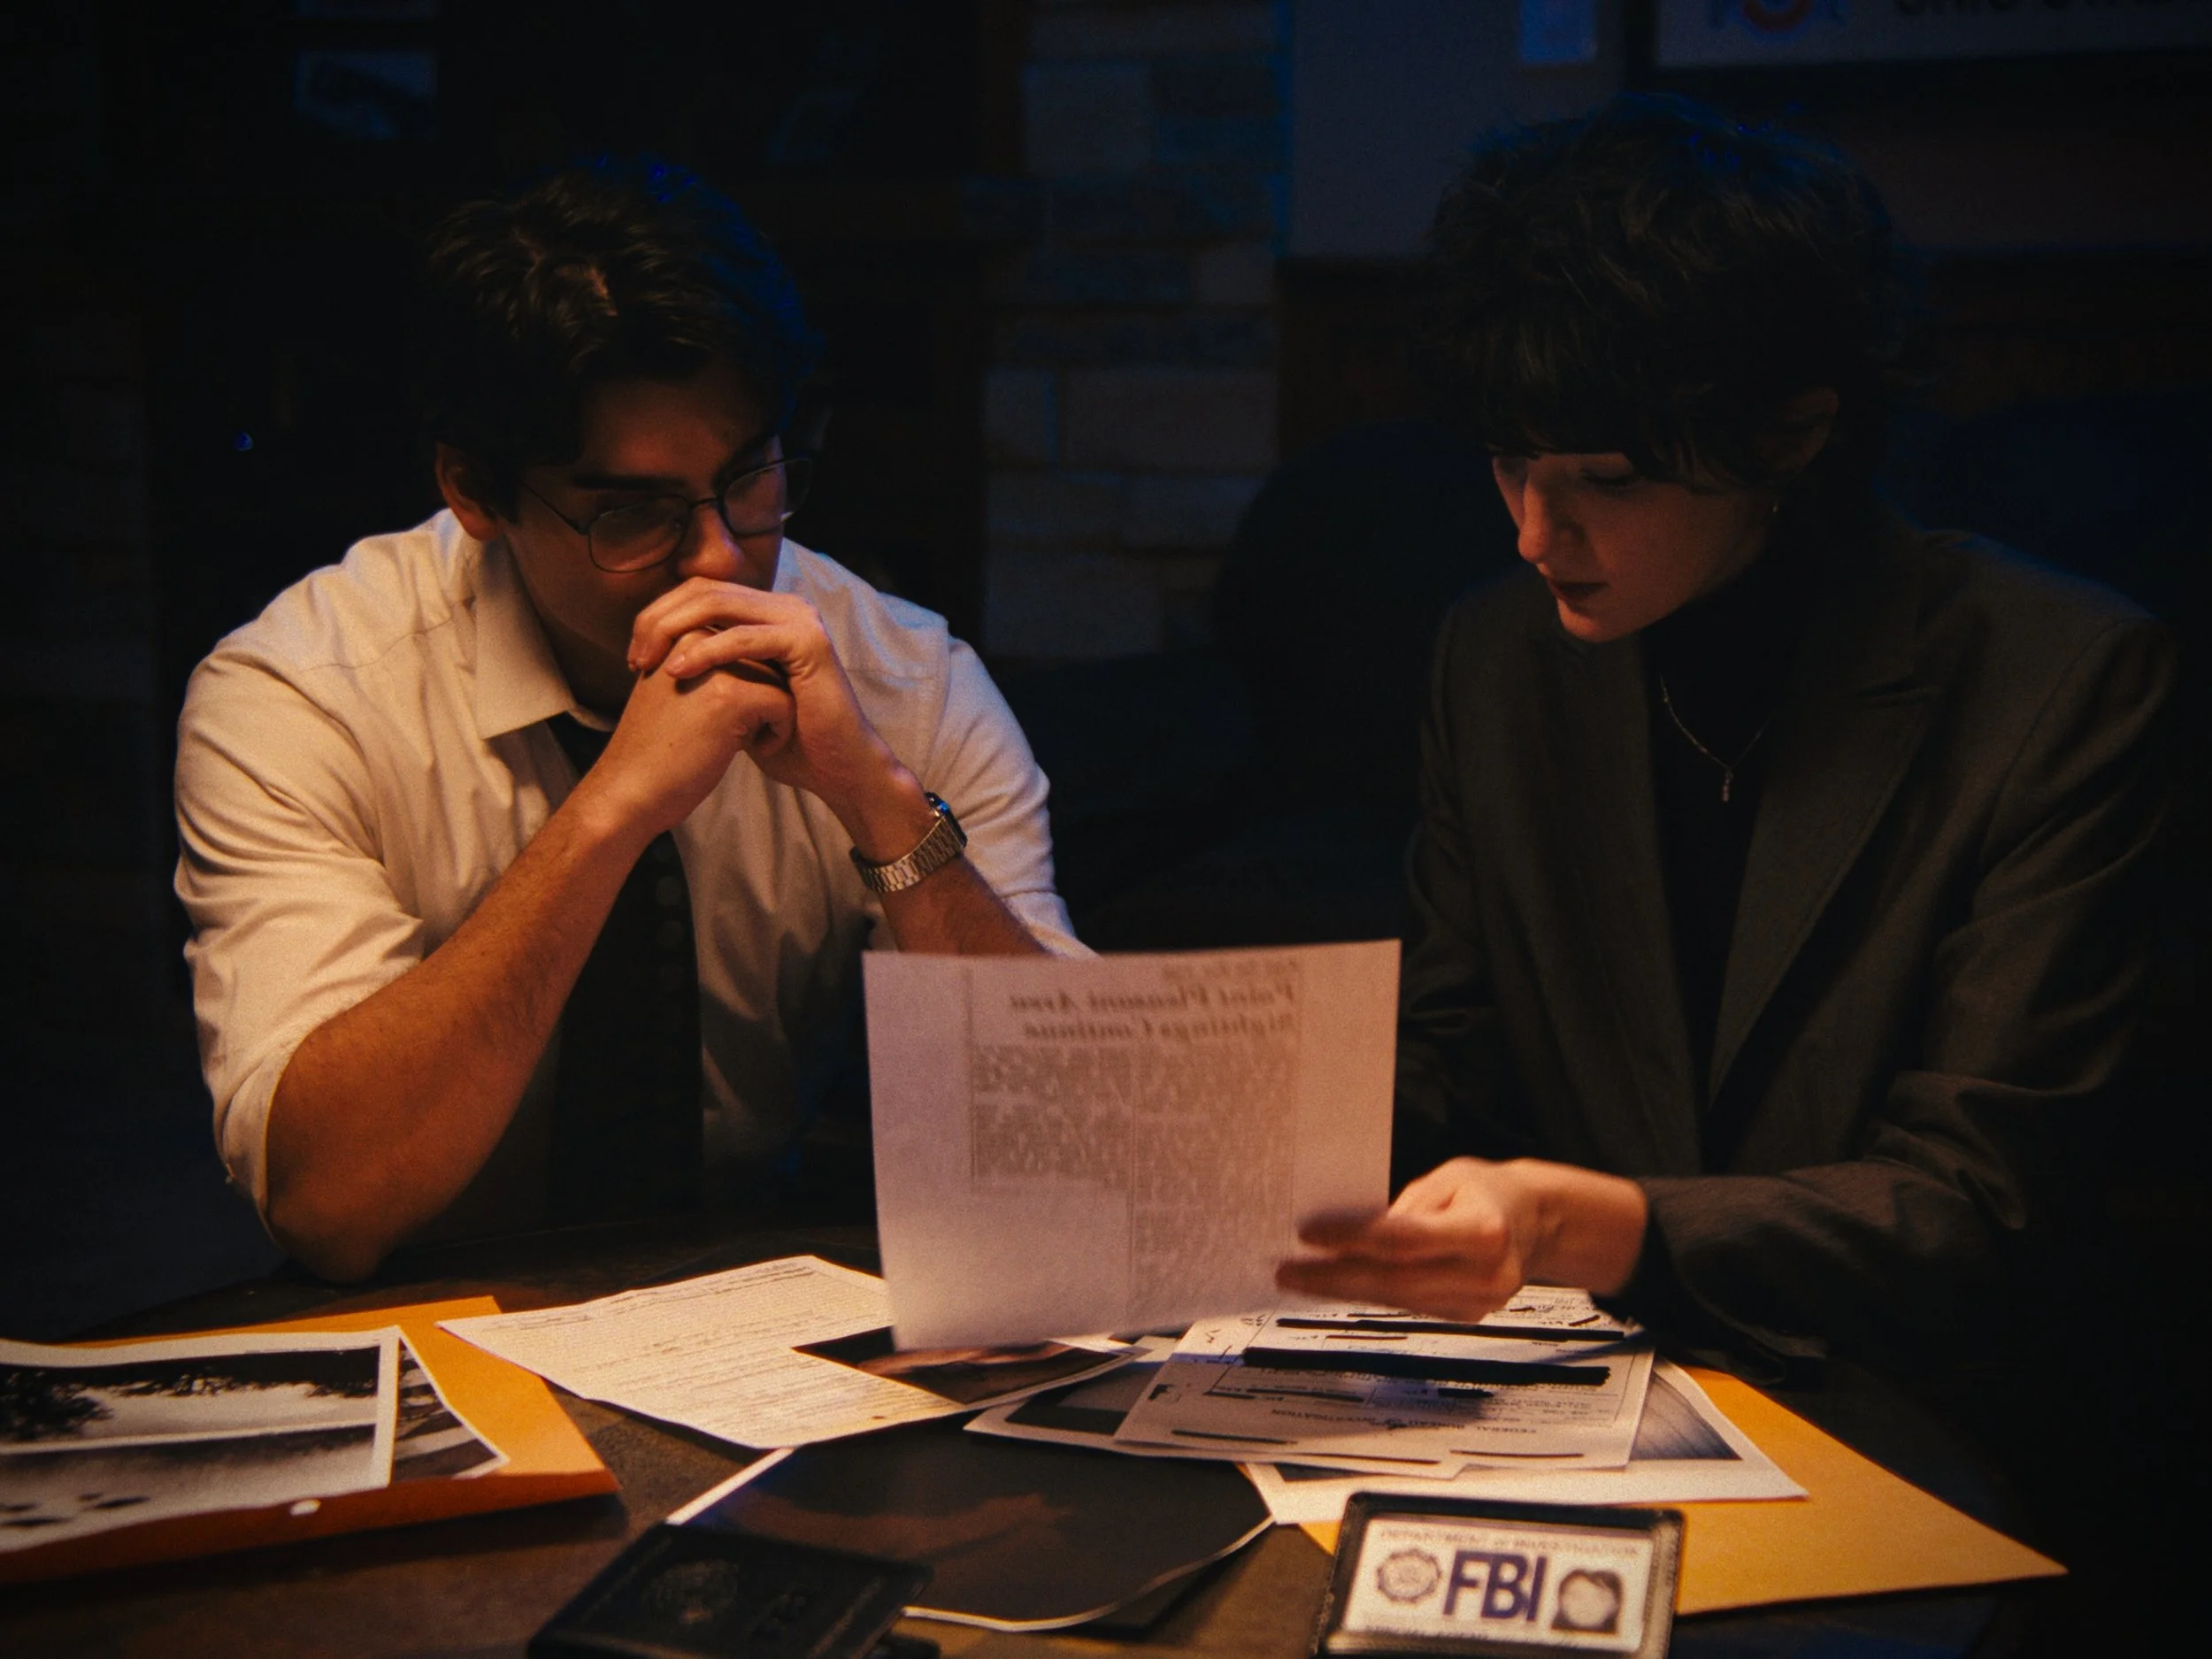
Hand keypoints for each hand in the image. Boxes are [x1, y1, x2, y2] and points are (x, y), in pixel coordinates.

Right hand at [574, 626, 795, 842]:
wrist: (629, 789)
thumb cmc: (657, 747)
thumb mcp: (677, 688)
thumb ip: (708, 664)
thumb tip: (763, 658)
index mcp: (681, 630)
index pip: (745, 641)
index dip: (750, 679)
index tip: (728, 714)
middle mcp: (696, 637)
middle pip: (766, 655)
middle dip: (764, 693)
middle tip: (738, 730)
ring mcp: (714, 665)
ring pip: (780, 676)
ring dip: (774, 712)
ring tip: (745, 740)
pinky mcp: (731, 696)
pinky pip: (784, 703)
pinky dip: (780, 731)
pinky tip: (756, 751)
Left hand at [627, 579, 937, 856]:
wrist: (834, 769)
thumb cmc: (785, 740)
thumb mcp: (735, 696)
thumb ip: (710, 668)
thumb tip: (661, 656)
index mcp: (767, 613)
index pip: (699, 592)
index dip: (658, 617)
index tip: (634, 659)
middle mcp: (784, 606)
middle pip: (703, 589)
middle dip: (658, 620)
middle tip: (634, 658)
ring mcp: (799, 619)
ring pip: (718, 603)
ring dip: (674, 629)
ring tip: (647, 663)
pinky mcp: (808, 643)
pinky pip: (744, 637)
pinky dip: (706, 651)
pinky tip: (678, 671)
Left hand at [1275, 1157, 1648, 1319]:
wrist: (1535, 1221)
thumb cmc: (1486, 1191)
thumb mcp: (1446, 1181)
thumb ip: (1402, 1210)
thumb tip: (1345, 1230)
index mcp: (1486, 1232)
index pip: (1405, 1240)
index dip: (1353, 1239)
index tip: (1308, 1235)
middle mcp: (1487, 1275)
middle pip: (1395, 1280)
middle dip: (1335, 1277)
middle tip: (1287, 1271)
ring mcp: (1478, 1302)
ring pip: (1398, 1298)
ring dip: (1344, 1290)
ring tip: (1301, 1277)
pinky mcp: (1467, 1316)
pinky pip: (1408, 1304)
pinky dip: (1370, 1294)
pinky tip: (1337, 1284)